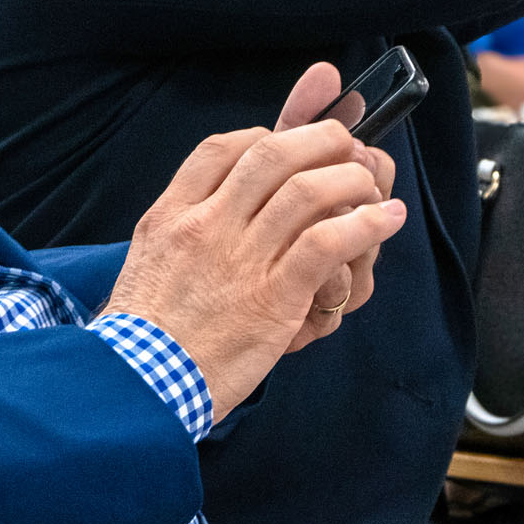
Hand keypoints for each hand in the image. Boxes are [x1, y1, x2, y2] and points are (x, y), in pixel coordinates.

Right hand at [105, 68, 405, 421]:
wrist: (137, 387)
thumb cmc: (144, 333)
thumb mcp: (146, 262)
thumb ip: (180, 231)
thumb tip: (217, 211)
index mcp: (172, 214)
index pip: (221, 148)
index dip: (265, 136)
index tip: (290, 145)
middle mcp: (206, 225)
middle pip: (272, 154)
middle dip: (320, 140)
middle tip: (346, 147)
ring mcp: (240, 258)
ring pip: (306, 192)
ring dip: (351, 180)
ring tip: (372, 187)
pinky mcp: (273, 297)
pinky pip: (325, 244)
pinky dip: (364, 226)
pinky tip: (386, 221)